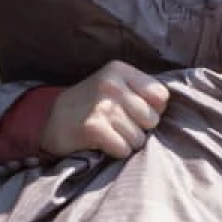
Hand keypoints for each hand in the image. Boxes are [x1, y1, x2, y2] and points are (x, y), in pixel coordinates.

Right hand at [41, 61, 170, 158]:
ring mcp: (101, 105)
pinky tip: (102, 142)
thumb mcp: (115, 85)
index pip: (161, 96)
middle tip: (118, 124)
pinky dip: (116, 151)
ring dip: (126, 142)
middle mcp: (111, 84)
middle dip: (139, 128)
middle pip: (152, 120)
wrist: (49, 120)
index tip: (134, 111)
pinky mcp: (93, 127)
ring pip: (139, 138)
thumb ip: (142, 91)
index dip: (153, 110)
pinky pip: (124, 149)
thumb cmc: (92, 105)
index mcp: (120, 70)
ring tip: (109, 133)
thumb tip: (172, 109)